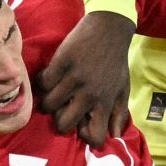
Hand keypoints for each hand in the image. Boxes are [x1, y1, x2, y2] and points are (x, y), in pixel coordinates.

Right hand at [39, 10, 134, 144]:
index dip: (85, 135)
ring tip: (55, 92)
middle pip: (63, 124)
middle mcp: (89, 94)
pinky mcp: (61, 62)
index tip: (82, 123)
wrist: (109, 29)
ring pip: (49, 105)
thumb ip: (119, 114)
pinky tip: (50, 77)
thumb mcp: (122, 89)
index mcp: (106, 102)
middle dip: (60, 120)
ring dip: (49, 101)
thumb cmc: (115, 62)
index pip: (94, 137)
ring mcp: (74, 78)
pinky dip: (43, 82)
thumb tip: (116, 136)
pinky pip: (42, 83)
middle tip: (63, 109)